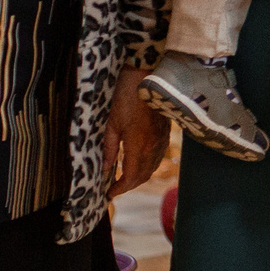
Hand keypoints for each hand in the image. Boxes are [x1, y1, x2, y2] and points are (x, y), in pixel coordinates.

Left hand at [104, 65, 168, 194]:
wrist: (148, 76)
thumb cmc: (126, 97)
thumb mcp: (112, 123)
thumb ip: (108, 149)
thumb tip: (104, 169)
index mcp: (138, 146)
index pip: (130, 177)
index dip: (119, 189)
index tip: (108, 193)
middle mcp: (153, 147)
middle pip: (143, 176)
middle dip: (128, 186)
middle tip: (114, 188)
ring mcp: (162, 140)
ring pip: (152, 168)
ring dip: (139, 177)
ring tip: (124, 178)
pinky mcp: (165, 133)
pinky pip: (158, 157)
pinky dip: (147, 166)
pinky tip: (138, 162)